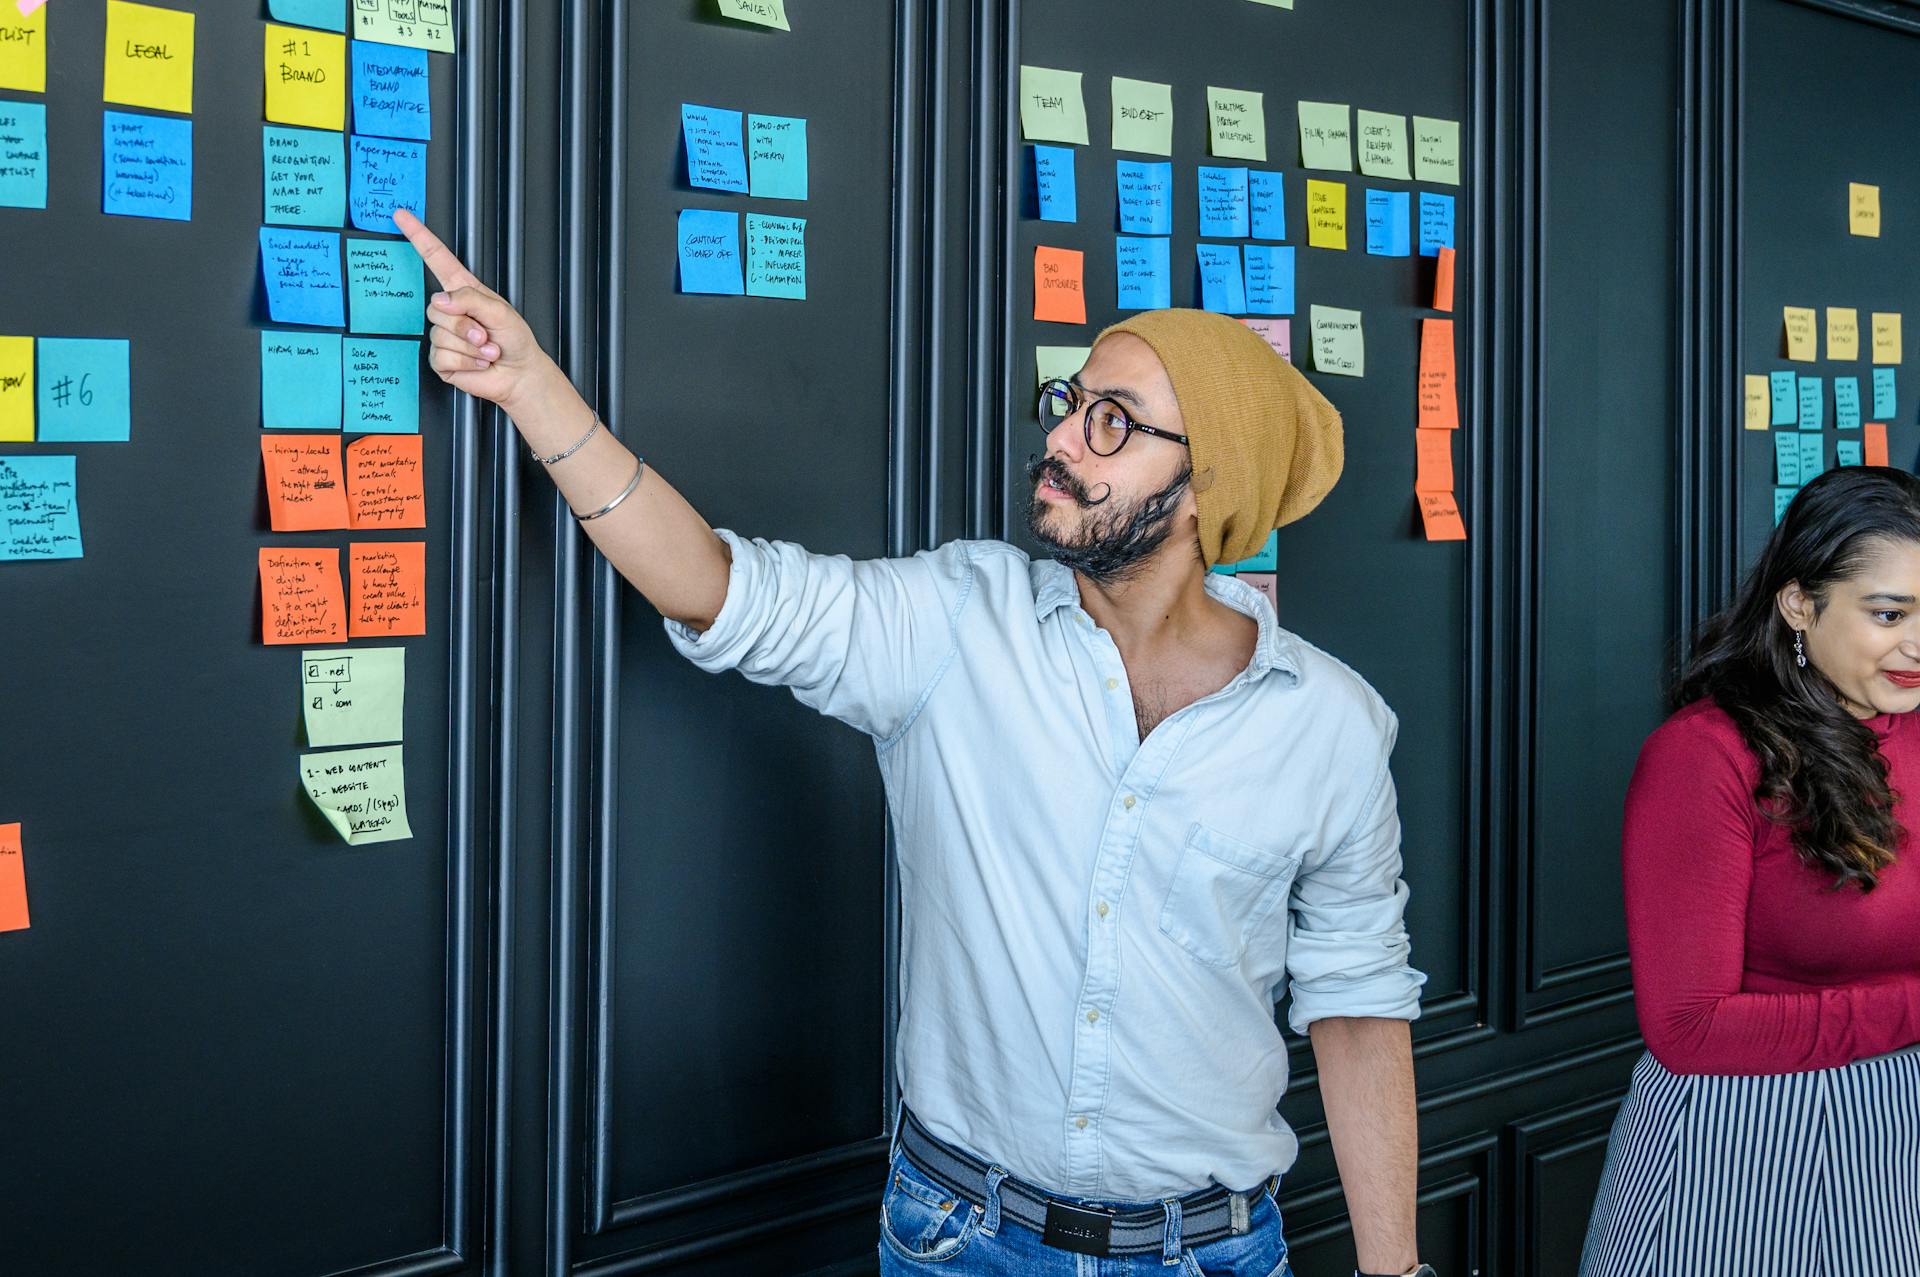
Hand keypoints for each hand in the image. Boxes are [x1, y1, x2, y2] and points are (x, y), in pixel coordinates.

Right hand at [393, 208, 556, 414]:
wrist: (519, 374)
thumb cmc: (515, 340)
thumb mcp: (500, 311)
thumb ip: (471, 299)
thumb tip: (441, 300)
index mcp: (464, 291)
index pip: (437, 258)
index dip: (419, 237)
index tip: (402, 216)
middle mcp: (451, 311)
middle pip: (437, 308)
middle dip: (465, 325)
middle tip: (486, 334)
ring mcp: (443, 335)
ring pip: (441, 335)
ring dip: (470, 346)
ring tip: (486, 349)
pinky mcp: (441, 359)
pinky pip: (443, 357)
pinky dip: (467, 361)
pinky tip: (478, 362)